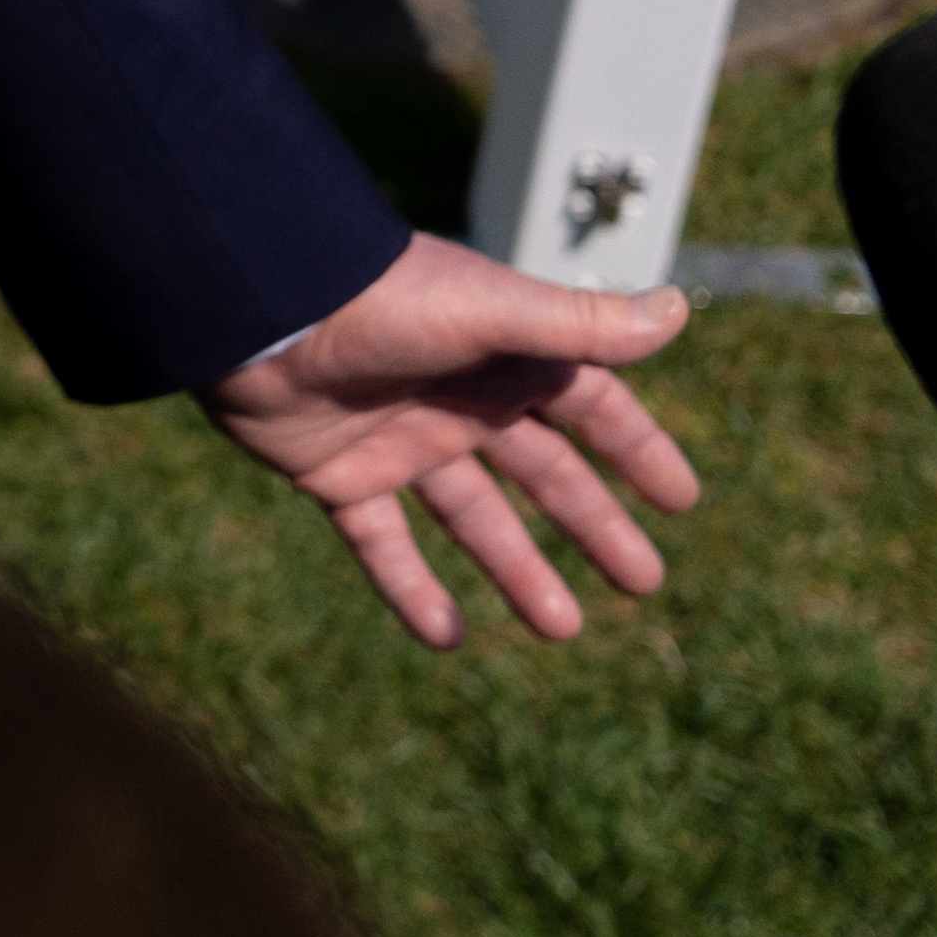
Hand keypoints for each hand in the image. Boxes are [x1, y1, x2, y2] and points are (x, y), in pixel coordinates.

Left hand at [198, 229, 698, 648]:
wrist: (254, 307)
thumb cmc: (377, 298)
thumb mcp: (489, 312)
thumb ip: (580, 323)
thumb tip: (679, 311)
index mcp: (504, 356)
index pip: (591, 409)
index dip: (637, 451)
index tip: (682, 501)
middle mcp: (459, 400)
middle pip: (543, 475)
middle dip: (592, 526)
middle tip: (643, 584)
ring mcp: (400, 441)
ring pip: (474, 518)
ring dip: (517, 571)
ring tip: (562, 629)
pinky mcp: (338, 475)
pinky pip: (382, 544)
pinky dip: (411, 590)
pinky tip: (446, 638)